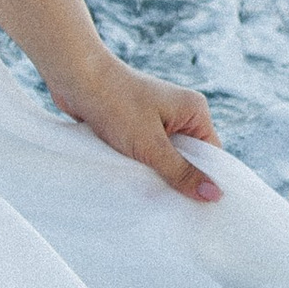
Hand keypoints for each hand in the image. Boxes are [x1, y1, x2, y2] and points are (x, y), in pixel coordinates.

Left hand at [47, 49, 222, 201]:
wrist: (74, 77)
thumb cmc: (115, 104)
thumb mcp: (150, 144)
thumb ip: (181, 172)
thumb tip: (214, 196)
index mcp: (194, 111)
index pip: (211, 154)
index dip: (206, 181)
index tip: (200, 210)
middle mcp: (178, 114)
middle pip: (188, 158)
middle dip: (177, 179)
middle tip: (172, 208)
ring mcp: (156, 119)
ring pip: (164, 158)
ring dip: (155, 174)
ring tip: (150, 197)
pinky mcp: (134, 126)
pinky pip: (144, 153)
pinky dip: (139, 166)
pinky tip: (133, 182)